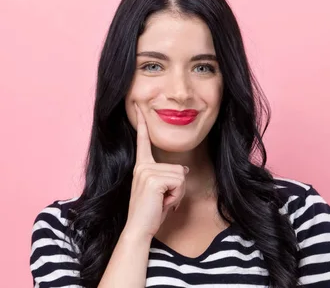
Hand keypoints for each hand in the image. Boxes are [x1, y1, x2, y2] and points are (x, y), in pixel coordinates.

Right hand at [123, 104, 187, 239]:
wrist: (139, 228)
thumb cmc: (151, 212)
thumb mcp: (163, 192)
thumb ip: (170, 178)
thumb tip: (184, 171)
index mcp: (141, 167)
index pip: (142, 142)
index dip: (142, 125)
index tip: (139, 108)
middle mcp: (142, 167)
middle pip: (178, 169)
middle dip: (178, 188)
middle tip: (163, 200)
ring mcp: (146, 172)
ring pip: (181, 176)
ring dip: (177, 193)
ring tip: (162, 202)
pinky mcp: (153, 179)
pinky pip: (179, 183)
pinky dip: (176, 196)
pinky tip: (163, 203)